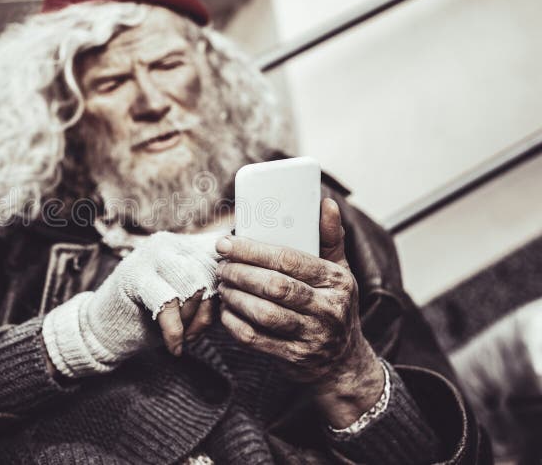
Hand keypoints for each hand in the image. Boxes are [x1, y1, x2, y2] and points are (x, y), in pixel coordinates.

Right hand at [42, 231, 218, 378]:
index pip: (225, 256)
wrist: (105, 330)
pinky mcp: (134, 275)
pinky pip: (169, 303)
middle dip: (209, 312)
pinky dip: (175, 331)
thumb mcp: (190, 302)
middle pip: (212, 274)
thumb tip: (240, 292)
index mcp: (186, 244)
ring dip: (192, 322)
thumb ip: (213, 291)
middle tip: (197, 334)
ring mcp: (150, 255)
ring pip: (193, 287)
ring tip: (184, 338)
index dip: (229, 287)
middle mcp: (170, 242)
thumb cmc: (153, 318)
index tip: (221, 313)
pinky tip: (174, 347)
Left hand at [215, 198, 383, 426]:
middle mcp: (329, 309)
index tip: (226, 243)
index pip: (289, 260)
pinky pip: (256, 339)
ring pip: (265, 314)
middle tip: (221, 265)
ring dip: (235, 297)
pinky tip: (226, 311)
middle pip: (275, 286)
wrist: (343, 362)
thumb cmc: (333, 305)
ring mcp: (313, 336)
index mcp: (337, 280)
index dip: (253, 250)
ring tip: (222, 285)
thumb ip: (330, 238)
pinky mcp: (295, 358)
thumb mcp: (339, 272)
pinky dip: (235, 324)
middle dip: (240, 273)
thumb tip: (325, 203)